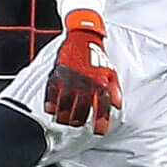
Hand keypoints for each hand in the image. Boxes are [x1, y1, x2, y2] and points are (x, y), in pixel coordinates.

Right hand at [45, 10, 122, 134]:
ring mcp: (69, 81)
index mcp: (99, 84)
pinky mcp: (56, 75)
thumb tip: (117, 105)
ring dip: (64, 117)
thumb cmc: (97, 55)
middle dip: (79, 121)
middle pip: (80, 112)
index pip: (101, 109)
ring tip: (64, 120)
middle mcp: (84, 85)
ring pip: (64, 107)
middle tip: (78, 124)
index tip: (99, 132)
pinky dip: (50, 105)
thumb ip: (113, 90)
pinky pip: (50, 95)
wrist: (83, 35)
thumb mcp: (110, 71)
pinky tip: (51, 110)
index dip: (100, 123)